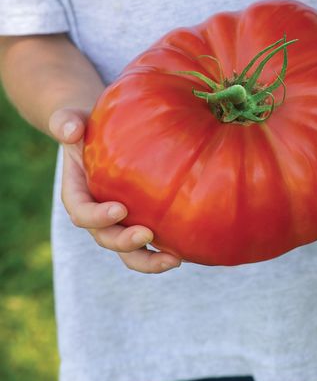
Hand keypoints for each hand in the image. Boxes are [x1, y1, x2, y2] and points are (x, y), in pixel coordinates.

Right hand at [48, 108, 181, 272]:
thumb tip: (70, 131)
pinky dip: (165, 250)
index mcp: (77, 194)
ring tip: (174, 259)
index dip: (97, 216)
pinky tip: (186, 250)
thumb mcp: (72, 120)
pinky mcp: (139, 221)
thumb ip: (65, 123)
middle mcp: (96, 215)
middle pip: (106, 238)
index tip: (119, 209)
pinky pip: (150, 243)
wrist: (101, 134)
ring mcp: (118, 222)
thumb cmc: (86, 126)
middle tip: (146, 234)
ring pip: (129, 252)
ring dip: (149, 260)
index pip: (81, 213)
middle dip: (125, 242)